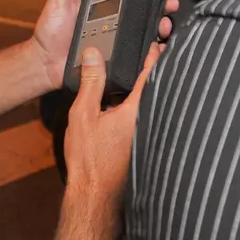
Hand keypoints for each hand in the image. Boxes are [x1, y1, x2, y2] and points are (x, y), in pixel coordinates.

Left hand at [31, 0, 179, 91]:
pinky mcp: (116, 57)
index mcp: (100, 4)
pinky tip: (157, 46)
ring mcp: (115, 39)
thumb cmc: (49, 33)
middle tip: (169, 5)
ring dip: (159, 26)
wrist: (46, 64)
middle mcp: (111, 20)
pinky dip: (150, 50)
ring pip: (144, 31)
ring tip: (164, 25)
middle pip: (142, 11)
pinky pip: (137, 53)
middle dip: (160, 6)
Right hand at [62, 43, 160, 207]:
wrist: (94, 196)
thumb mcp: (83, 114)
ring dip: (145, 91)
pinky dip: (139, 108)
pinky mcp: (143, 145)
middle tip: (149, 53)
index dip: (154, 56)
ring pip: (151, 105)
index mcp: (137, 110)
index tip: (156, 42)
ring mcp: (148, 135)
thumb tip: (93, 53)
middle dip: (152, 72)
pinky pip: (145, 118)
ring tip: (134, 76)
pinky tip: (125, 105)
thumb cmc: (89, 159)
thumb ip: (91, 81)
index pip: (151, 75)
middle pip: (156, 89)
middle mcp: (149, 121)